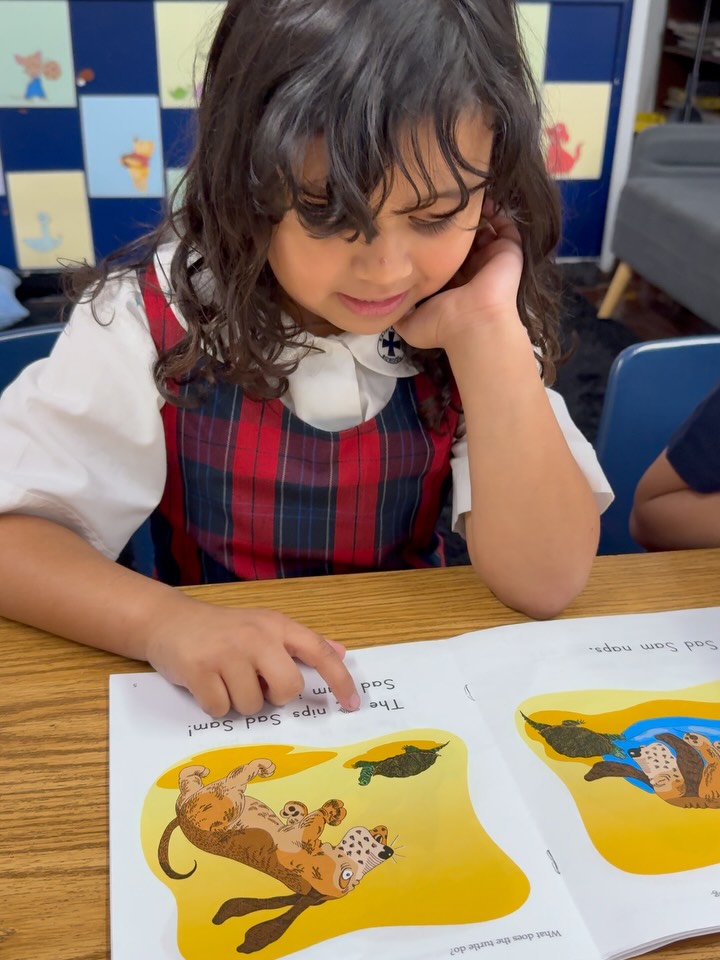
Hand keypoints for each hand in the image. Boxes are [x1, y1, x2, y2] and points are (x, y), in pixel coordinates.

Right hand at [144, 595, 359, 716]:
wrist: (168, 620)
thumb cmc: (222, 629)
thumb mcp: (264, 626)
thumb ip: (302, 643)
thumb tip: (342, 653)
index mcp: (277, 625)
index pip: (318, 652)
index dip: (340, 680)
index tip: (353, 705)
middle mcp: (256, 636)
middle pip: (289, 689)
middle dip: (274, 696)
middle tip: (255, 682)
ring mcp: (227, 653)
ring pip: (253, 705)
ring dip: (239, 701)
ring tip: (224, 678)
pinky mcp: (199, 670)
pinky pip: (222, 710)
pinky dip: (215, 705)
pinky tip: (206, 684)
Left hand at [395, 201, 523, 350]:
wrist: (472, 322)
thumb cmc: (442, 324)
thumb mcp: (409, 325)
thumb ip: (398, 312)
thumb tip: (383, 305)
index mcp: (452, 284)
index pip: (443, 257)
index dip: (432, 241)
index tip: (416, 222)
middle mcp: (472, 270)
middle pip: (463, 241)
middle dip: (453, 224)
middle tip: (439, 202)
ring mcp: (491, 260)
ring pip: (484, 230)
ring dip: (474, 214)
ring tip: (459, 197)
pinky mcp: (508, 251)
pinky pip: (505, 226)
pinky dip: (496, 212)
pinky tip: (479, 200)